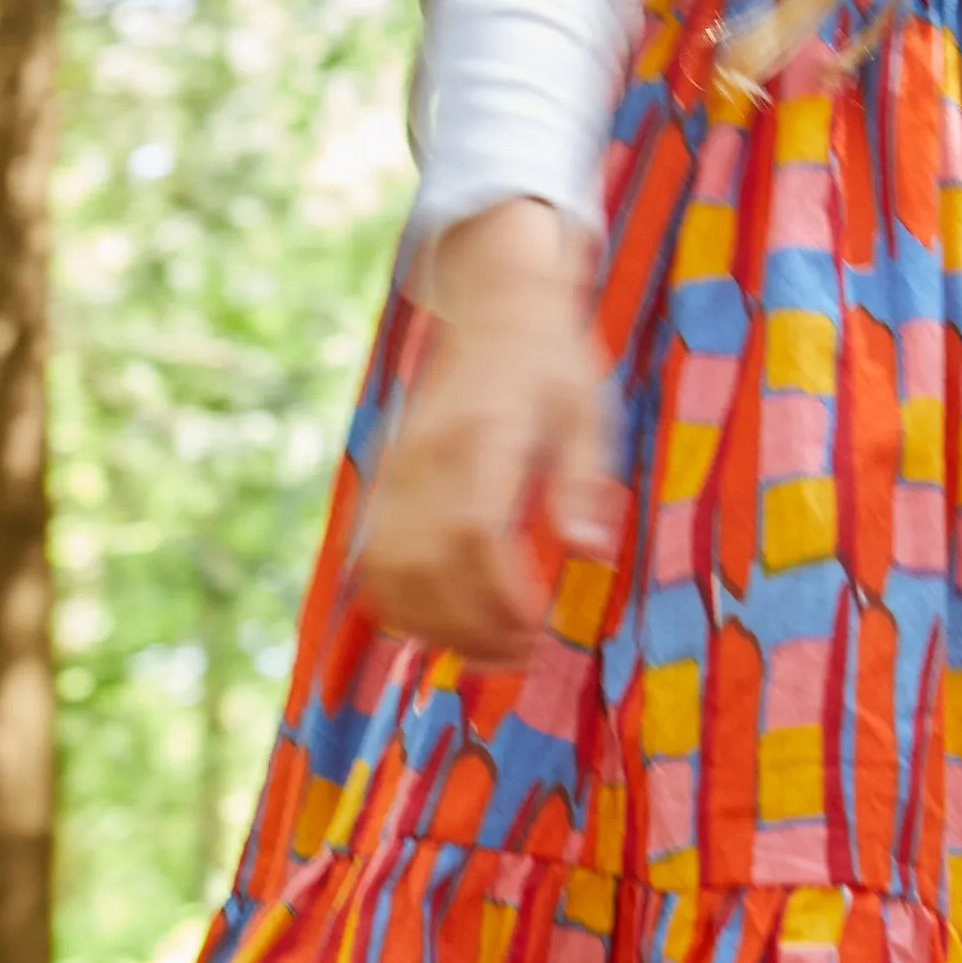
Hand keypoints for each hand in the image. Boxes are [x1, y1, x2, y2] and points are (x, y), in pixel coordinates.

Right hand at [353, 201, 615, 664]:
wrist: (495, 307)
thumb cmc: (553, 364)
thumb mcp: (588, 412)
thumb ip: (582, 484)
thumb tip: (588, 554)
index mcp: (486, 433)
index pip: (475, 531)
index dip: (500, 594)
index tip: (538, 628)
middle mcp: (429, 455)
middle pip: (426, 565)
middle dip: (472, 627)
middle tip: (522, 654)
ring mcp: (397, 470)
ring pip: (388, 571)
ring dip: (433, 627)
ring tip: (488, 651)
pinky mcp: (385, 483)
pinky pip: (373, 560)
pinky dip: (401, 605)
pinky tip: (446, 624)